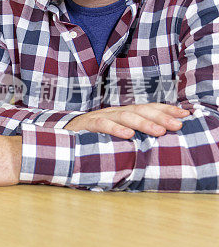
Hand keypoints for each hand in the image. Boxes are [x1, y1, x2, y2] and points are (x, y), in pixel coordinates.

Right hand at [64, 103, 188, 138]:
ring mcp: (100, 116)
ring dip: (143, 123)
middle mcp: (114, 112)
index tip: (185, 114)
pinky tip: (128, 135)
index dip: (166, 110)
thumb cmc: (92, 138)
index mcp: (123, 113)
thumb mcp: (115, 134)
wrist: (60, 135)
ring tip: (159, 132)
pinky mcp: (86, 124)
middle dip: (160, 117)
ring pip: (124, 116)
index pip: (148, 108)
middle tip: (178, 125)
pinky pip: (102, 124)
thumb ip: (133, 134)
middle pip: (140, 110)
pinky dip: (115, 129)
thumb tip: (161, 139)